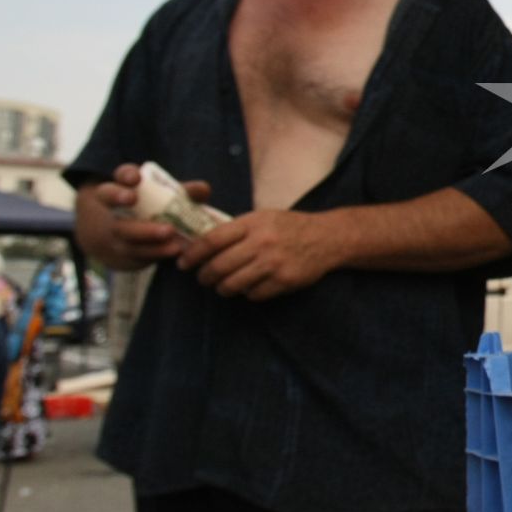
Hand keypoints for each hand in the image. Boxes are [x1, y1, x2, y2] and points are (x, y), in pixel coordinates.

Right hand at [80, 164, 215, 269]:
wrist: (138, 241)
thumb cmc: (158, 209)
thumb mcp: (172, 198)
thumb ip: (186, 192)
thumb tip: (203, 189)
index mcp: (128, 185)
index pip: (122, 174)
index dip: (126, 175)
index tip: (135, 178)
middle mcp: (117, 206)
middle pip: (109, 197)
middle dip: (118, 197)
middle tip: (132, 198)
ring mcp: (118, 229)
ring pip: (124, 230)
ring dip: (145, 231)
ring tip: (169, 231)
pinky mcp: (126, 251)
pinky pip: (137, 251)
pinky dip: (156, 251)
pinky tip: (174, 249)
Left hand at [178, 209, 341, 300]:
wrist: (328, 237)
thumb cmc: (290, 226)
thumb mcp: (263, 217)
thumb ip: (236, 228)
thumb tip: (201, 241)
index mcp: (253, 223)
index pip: (212, 240)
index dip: (193, 254)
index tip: (183, 262)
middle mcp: (262, 243)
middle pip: (219, 266)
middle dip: (204, 276)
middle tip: (202, 278)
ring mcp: (273, 263)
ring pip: (233, 284)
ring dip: (223, 288)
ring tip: (223, 286)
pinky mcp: (284, 281)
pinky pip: (254, 294)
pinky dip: (247, 293)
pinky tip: (250, 286)